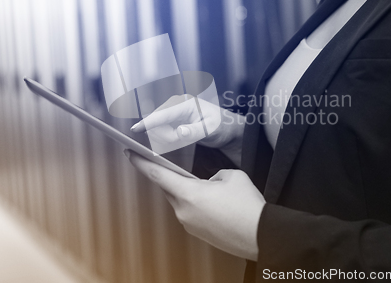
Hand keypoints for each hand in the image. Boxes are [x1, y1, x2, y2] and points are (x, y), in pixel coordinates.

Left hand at [126, 149, 265, 260]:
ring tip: (208, 188)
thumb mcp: (232, 176)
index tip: (130, 154)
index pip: (158, 175)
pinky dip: (196, 205)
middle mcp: (183, 211)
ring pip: (180, 202)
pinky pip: (190, 213)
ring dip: (188, 192)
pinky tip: (213, 203)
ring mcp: (189, 225)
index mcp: (189, 194)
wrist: (260, 235)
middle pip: (169, 189)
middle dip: (172, 178)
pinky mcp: (198, 233)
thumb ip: (215, 175)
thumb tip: (211, 183)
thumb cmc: (247, 206)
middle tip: (176, 167)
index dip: (141, 163)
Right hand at [131, 95, 244, 166]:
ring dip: (166, 138)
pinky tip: (179, 140)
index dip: (148, 122)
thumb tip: (180, 132)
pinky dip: (167, 139)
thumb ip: (194, 131)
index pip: (162, 114)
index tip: (136, 129)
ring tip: (184, 139)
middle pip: (157, 123)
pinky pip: (162, 131)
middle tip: (180, 141)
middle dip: (165, 136)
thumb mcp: (210, 129)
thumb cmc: (222, 126)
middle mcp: (176, 106)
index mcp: (185, 104)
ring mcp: (173, 113)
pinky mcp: (173, 121)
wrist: (228, 129)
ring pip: (158, 129)